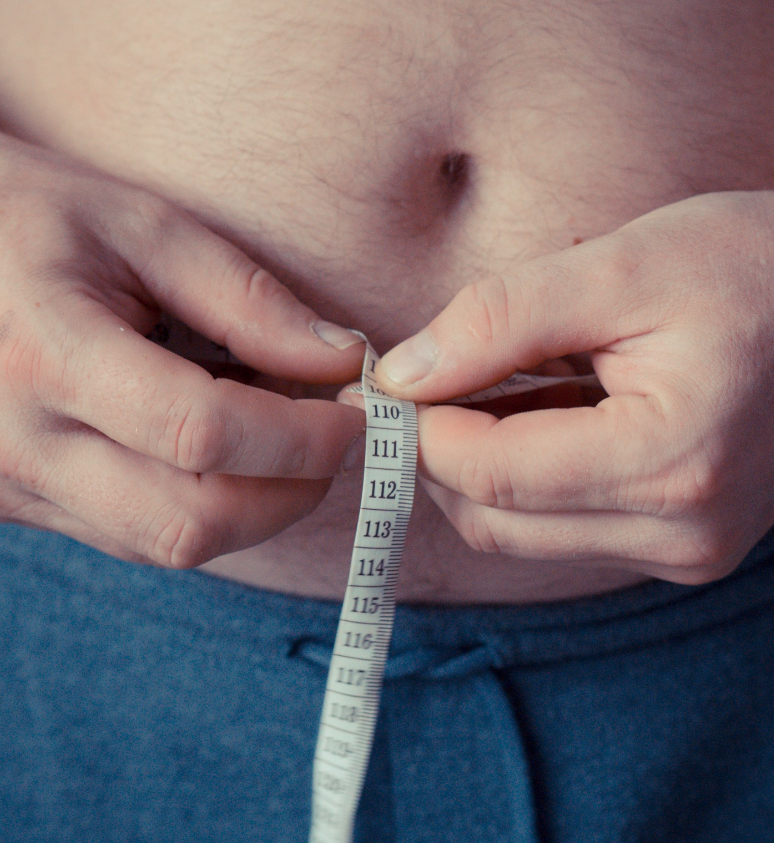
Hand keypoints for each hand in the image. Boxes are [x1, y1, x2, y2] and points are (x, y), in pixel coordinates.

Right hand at [0, 129, 366, 567]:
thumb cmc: (9, 207)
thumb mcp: (138, 219)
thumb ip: (245, 298)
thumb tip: (339, 362)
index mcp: (38, 351)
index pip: (200, 437)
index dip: (302, 438)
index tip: (357, 411)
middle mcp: (6, 440)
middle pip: (186, 525)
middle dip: (287, 495)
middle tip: (331, 440)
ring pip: (157, 547)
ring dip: (241, 508)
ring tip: (269, 438)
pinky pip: (117, 535)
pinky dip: (182, 504)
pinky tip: (198, 451)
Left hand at [372, 191, 773, 584]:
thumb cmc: (755, 267)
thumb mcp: (623, 266)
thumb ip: (498, 320)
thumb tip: (401, 377)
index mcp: (670, 460)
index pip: (487, 474)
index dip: (415, 429)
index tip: (380, 383)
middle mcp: (681, 531)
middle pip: (491, 518)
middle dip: (433, 452)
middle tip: (412, 382)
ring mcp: (686, 549)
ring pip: (516, 531)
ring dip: (473, 465)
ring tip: (482, 385)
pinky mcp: (681, 544)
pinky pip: (559, 526)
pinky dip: (520, 476)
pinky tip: (532, 410)